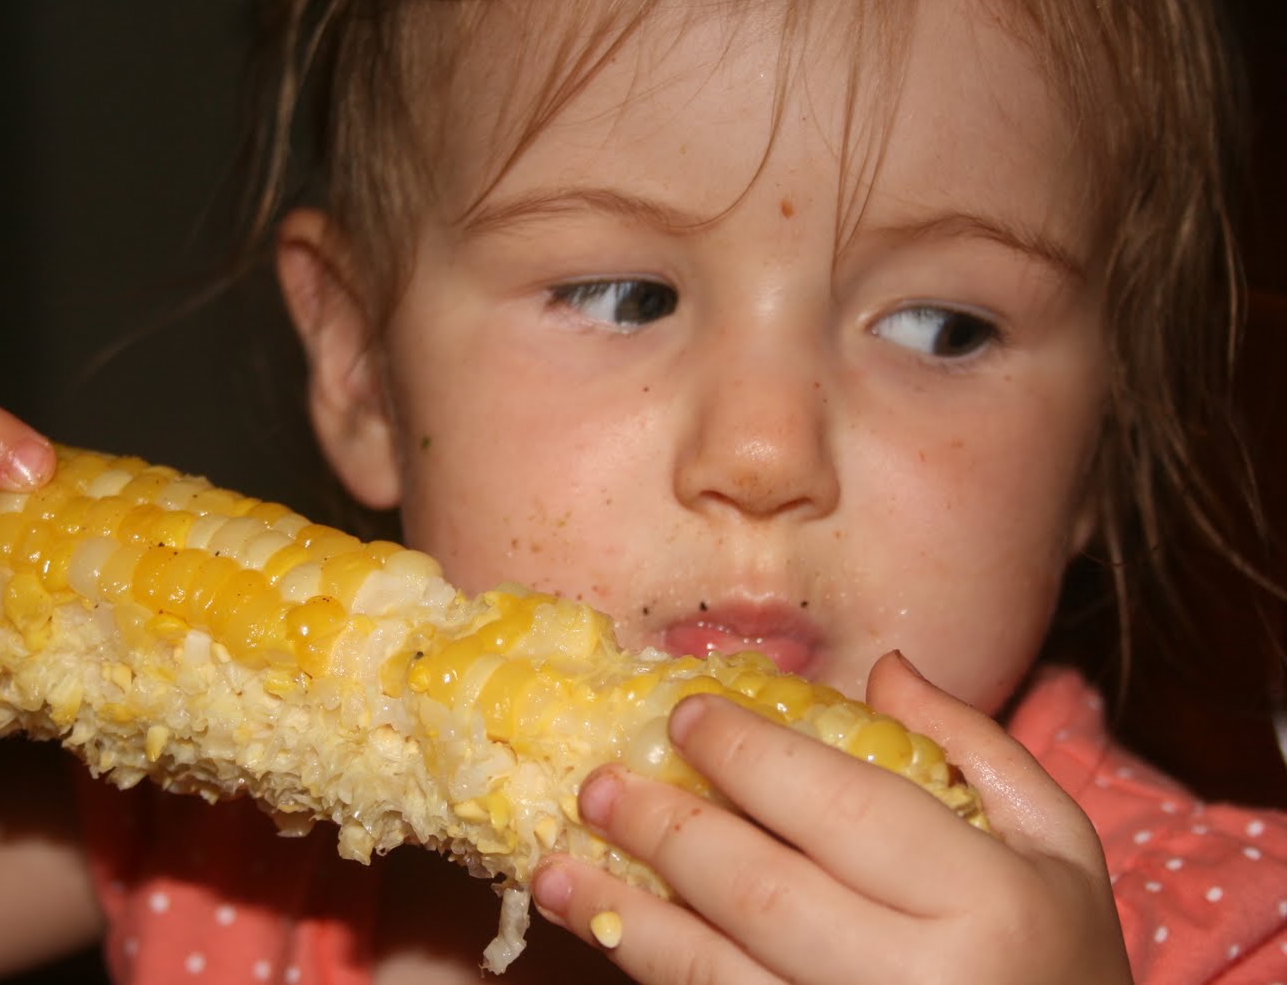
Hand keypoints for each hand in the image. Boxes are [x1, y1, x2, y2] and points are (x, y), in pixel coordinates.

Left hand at [531, 652, 1132, 983]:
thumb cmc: (1063, 961)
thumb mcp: (1058, 848)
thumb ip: (980, 751)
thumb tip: (887, 667)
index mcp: (986, 901)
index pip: (840, 806)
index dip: (750, 755)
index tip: (686, 714)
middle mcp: (919, 980)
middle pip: (761, 890)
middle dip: (666, 829)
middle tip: (599, 783)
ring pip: (718, 972)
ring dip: (625, 915)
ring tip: (556, 865)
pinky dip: (656, 973)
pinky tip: (607, 935)